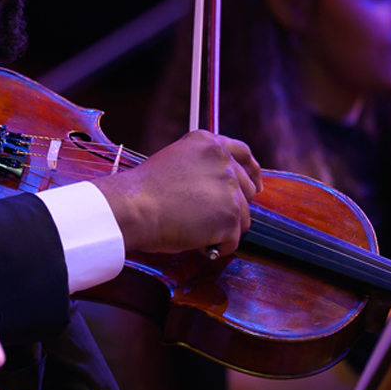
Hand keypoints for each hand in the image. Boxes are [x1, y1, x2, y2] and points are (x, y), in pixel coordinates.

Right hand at [95, 130, 260, 256]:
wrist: (134, 207)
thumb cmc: (144, 190)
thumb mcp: (174, 161)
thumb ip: (201, 166)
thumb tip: (217, 187)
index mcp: (208, 144)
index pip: (243, 153)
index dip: (252, 170)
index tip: (256, 184)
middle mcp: (223, 162)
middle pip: (246, 190)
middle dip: (232, 206)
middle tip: (209, 218)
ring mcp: (230, 189)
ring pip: (242, 218)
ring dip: (222, 228)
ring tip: (194, 229)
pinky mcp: (230, 216)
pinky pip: (231, 240)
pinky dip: (215, 245)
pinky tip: (196, 240)